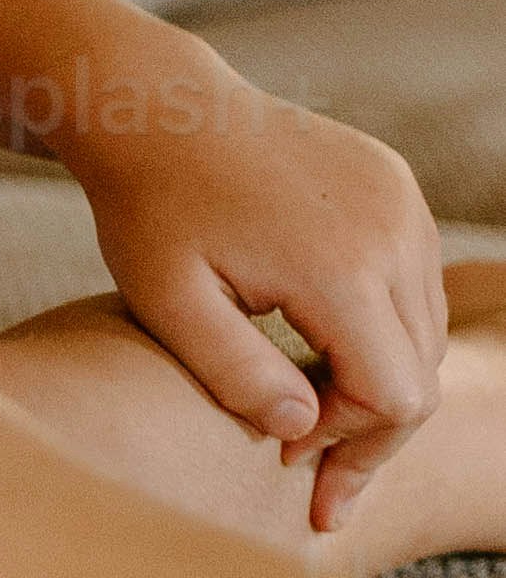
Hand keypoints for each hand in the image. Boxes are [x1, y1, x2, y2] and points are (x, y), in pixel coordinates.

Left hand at [70, 68, 448, 526]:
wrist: (158, 110)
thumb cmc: (150, 210)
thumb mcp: (169, 304)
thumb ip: (237, 376)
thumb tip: (303, 435)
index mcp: (338, 264)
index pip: (393, 395)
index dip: (350, 445)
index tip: (288, 461)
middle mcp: (391, 230)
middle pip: (420, 371)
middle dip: (367, 428)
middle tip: (306, 466)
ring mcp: (402, 203)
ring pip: (426, 332)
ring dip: (379, 378)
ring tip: (310, 405)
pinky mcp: (398, 188)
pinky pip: (416, 283)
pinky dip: (383, 328)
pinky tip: (324, 347)